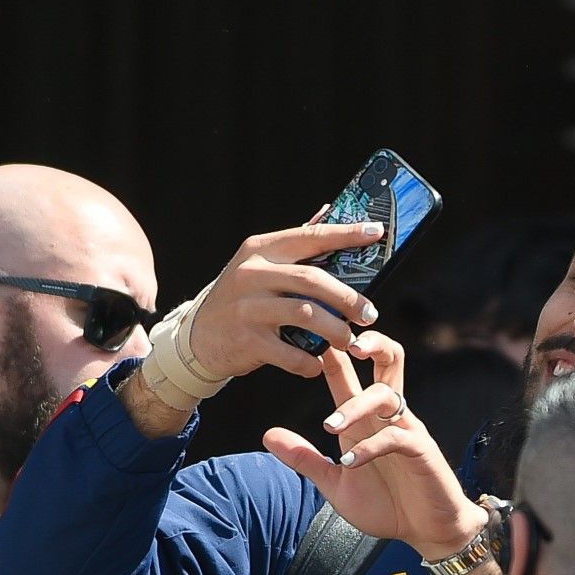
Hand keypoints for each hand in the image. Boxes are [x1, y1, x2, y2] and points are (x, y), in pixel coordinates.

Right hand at [182, 221, 385, 380]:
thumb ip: (297, 244)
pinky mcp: (247, 340)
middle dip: (348, 298)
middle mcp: (252, 274)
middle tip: (370, 313)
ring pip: (305, 314)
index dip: (345, 234)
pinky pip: (290, 354)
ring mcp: (248, 307)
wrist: (198, 338)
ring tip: (350, 341)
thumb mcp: (262, 265)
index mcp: (261, 250)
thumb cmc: (243, 299)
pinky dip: (309, 362)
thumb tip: (329, 210)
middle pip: (312, 279)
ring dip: (336, 331)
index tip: (376, 232)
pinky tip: (316, 364)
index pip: (310, 236)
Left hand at [262, 330, 486, 557]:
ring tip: (330, 427)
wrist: (427, 531)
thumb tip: (268, 435)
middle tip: (345, 343)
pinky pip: (396, 437)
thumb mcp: (334, 484)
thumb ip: (305, 459)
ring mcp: (408, 430)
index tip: (307, 334)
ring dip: (355, 406)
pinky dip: (370, 447)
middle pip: (388, 360)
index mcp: (366, 419)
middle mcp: (388, 416)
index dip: (331, 352)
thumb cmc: (387, 505)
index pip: (348, 373)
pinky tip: (350, 463)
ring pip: (385, 395)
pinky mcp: (422, 451)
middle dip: (371, 343)